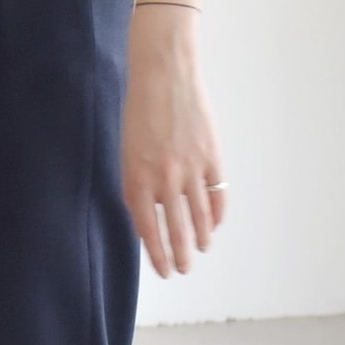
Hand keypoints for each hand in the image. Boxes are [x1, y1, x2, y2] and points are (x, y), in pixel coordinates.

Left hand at [121, 6, 225, 276]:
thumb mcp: (126, 152)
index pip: (150, 230)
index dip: (158, 255)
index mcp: (138, 179)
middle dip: (182, 255)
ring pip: (201, 216)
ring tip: (201, 250)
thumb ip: (137, 185)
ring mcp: (191, 168)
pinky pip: (218, 192)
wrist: (164, 73)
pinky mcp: (211, 154)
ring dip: (202, 238)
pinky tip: (215, 224)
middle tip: (184, 269)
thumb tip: (150, 218)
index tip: (164, 271)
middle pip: (178, 230)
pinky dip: (218, 212)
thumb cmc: (138, 111)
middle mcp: (165, 179)